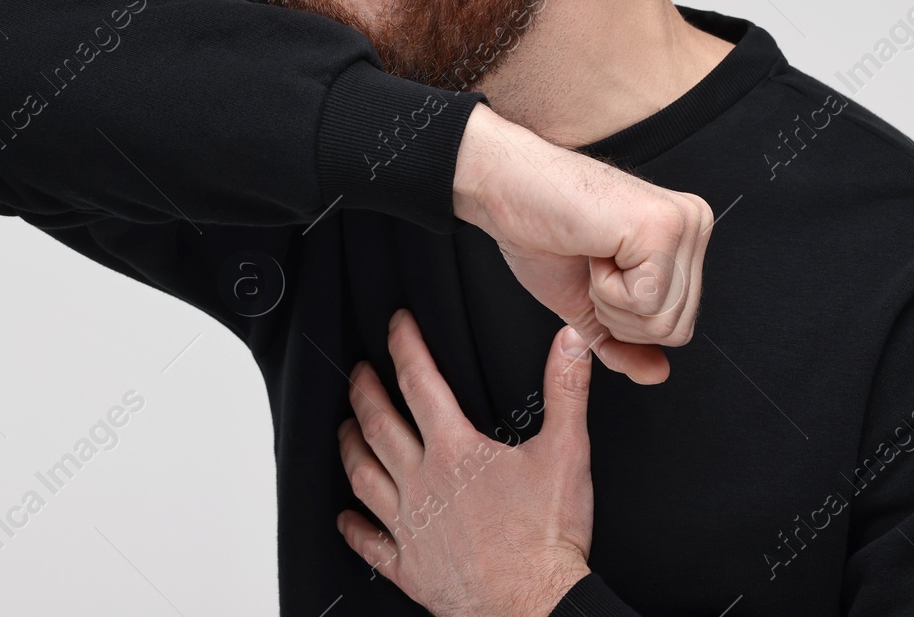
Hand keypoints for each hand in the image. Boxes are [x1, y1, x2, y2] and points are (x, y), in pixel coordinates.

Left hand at [336, 309, 594, 616]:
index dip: (405, 347)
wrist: (533, 607)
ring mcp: (411, 526)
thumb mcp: (566, 453)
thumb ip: (566, 391)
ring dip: (350, 448)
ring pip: (365, 476)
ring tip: (343, 429)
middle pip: (379, 425)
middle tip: (358, 370)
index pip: (420, 383)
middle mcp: (423, 483)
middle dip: (365, 391)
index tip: (396, 325)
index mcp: (455, 451)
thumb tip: (570, 343)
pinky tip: (346, 519)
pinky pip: (371, 543)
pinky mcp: (409, 566)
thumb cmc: (546, 539)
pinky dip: (354, 528)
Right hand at [453, 103, 712, 383]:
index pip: (679, 326)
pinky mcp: (662, 226)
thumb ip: (625, 343)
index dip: (625, 321)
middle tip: (592, 264)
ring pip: (663, 322)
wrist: (505, 190)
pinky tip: (594, 247)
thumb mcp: (590, 306)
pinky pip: (645, 302)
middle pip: (676, 330)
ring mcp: (683, 223)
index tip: (598, 272)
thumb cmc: (541, 233)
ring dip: (610, 302)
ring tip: (594, 255)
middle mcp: (693, 225)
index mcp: (683, 239)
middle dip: (618, 316)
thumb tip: (658, 374)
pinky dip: (605, 288)